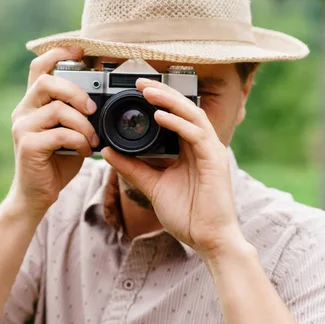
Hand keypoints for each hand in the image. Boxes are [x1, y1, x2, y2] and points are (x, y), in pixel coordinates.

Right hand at [9, 47, 98, 217]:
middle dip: (76, 91)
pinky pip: (60, 134)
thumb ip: (76, 114)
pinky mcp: (28, 145)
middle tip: (92, 109)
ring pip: (57, 109)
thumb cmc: (55, 162)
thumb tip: (102, 99)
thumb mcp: (69, 133)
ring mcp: (23, 127)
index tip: (80, 50)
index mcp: (32, 104)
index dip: (58, 53)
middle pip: (46, 82)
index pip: (38, 67)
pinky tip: (84, 152)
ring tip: (92, 139)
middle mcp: (23, 111)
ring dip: (83, 123)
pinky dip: (79, 141)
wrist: (36, 195)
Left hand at [101, 77, 242, 258]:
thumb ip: (132, 168)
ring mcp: (211, 152)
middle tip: (139, 82)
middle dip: (162, 93)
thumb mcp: (152, 186)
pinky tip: (160, 116)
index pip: (176, 116)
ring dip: (169, 101)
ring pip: (192, 115)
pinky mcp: (215, 162)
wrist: (207, 241)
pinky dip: (178, 123)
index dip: (159, 100)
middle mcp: (203, 146)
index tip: (136, 91)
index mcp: (190, 150)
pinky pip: (197, 135)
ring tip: (148, 92)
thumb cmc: (187, 215)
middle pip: (185, 109)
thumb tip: (109, 151)